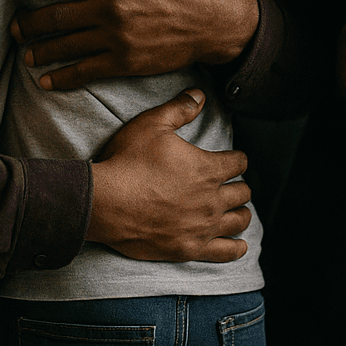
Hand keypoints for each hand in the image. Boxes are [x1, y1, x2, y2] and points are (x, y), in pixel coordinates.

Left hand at [10, 0, 259, 89]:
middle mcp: (111, 7)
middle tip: (14, 25)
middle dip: (27, 22)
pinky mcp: (126, 61)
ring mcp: (117, 37)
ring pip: (64, 45)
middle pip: (54, 15)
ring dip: (39, 50)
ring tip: (25, 51)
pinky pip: (85, 71)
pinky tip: (46, 81)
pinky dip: (62, 77)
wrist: (219, 20)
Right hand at [87, 89, 253, 261]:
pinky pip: (226, 251)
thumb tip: (200, 94)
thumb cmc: (126, 162)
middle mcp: (211, 199)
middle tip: (227, 185)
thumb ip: (179, 108)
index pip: (239, 162)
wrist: (102, 203)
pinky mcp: (189, 248)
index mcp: (208, 168)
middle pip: (243, 192)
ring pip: (239, 220)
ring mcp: (202, 226)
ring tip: (234, 210)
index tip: (230, 160)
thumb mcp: (152, 125)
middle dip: (238, 186)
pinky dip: (236, 248)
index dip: (236, 159)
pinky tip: (240, 245)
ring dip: (240, 213)